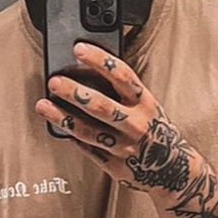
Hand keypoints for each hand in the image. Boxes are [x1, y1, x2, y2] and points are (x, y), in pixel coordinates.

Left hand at [34, 41, 203, 194]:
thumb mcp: (146, 104)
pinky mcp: (117, 167)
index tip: (78, 48)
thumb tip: (86, 70)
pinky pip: (89, 151)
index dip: (100, 60)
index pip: (122, 75)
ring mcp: (126, 147)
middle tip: (54, 81)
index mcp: (145, 102)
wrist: (175, 169)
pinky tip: (57, 127)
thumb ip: (123, 90)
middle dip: (75, 92)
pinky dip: (73, 138)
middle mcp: (136, 124)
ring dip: (63, 118)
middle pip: (101, 106)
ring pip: (89, 131)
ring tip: (42, 105)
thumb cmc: (152, 127)